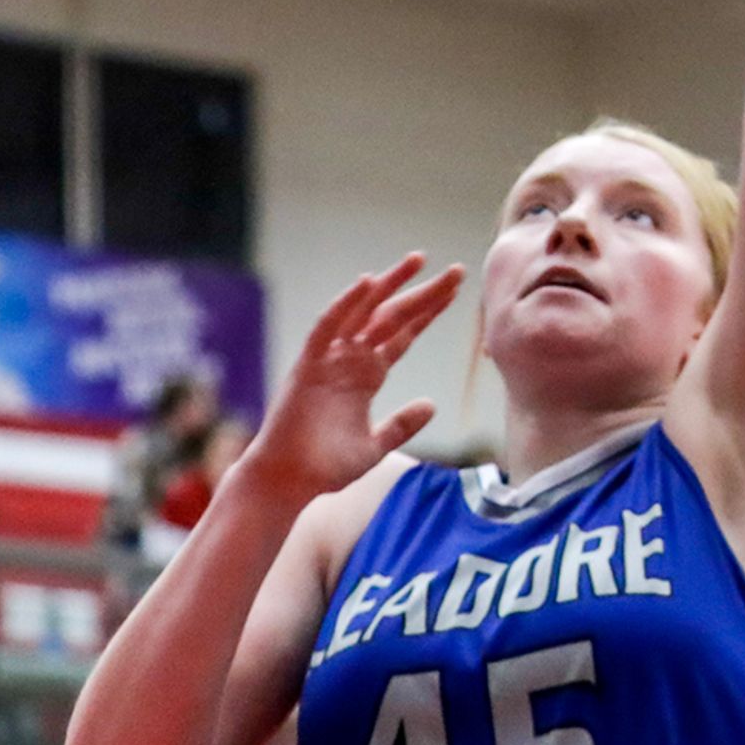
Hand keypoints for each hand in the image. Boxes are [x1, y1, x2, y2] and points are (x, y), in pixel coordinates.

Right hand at [243, 255, 463, 500]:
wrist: (288, 483)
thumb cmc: (324, 468)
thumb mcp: (374, 445)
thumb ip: (400, 424)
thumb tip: (431, 405)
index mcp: (366, 376)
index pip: (402, 335)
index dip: (427, 313)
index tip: (455, 292)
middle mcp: (349, 361)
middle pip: (391, 318)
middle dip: (422, 293)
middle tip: (455, 270)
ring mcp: (328, 360)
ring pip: (363, 313)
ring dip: (388, 285)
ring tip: (419, 260)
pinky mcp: (306, 366)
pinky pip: (326, 327)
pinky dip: (345, 304)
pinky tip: (367, 283)